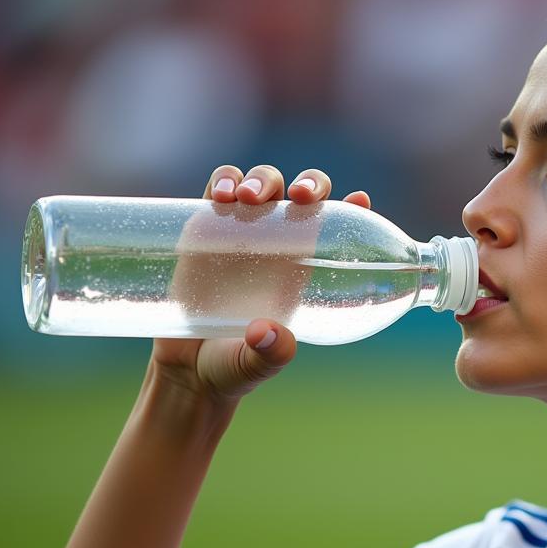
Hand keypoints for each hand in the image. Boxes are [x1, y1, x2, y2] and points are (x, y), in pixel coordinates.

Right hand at [151, 165, 371, 406]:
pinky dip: (221, 180)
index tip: (360, 199)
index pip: (334, 230)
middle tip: (300, 197)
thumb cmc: (233, 367)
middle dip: (309, 184)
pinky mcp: (204, 230)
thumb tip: (266, 333)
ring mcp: (241, 233)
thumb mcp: (254, 366)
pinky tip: (219, 194)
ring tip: (249, 197)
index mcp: (304, 271)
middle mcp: (278, 246)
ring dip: (262, 179)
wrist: (186, 368)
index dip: (350, 210)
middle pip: (302, 196)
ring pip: (262, 185)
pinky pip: (216, 191)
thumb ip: (268, 354)